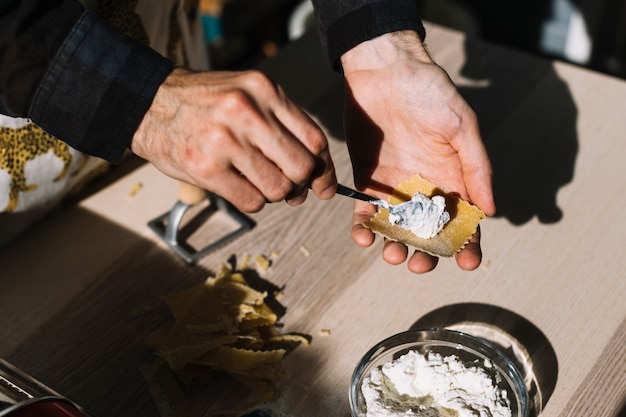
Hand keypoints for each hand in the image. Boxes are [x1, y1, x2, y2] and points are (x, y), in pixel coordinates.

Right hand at [131, 68, 336, 211]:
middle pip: (301, 167)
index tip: (324, 184)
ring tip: (257, 181)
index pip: (314, 139)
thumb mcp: (249, 94)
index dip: (324, 168)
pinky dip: (253, 201)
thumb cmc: (206, 103)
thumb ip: (283, 125)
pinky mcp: (205, 168)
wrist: (150, 103)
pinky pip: (252, 202)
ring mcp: (225, 141)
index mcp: (264, 90)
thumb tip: (315, 175)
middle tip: (289, 187)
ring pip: (278, 189)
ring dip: (274, 194)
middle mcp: (247, 112)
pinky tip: (239, 186)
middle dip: (300, 184)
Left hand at [341, 31, 495, 272]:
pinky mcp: (367, 180)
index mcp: (453, 179)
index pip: (464, 221)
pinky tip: (363, 236)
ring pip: (396, 229)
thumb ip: (477, 168)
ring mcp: (395, 187)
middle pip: (428, 234)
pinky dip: (364, 228)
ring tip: (391, 253)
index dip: (469, 245)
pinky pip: (365, 212)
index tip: (468, 263)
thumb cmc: (430, 92)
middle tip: (418, 264)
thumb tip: (491, 211)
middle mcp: (425, 189)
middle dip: (426, 254)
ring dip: (394, 246)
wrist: (385, 71)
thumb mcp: (462, 126)